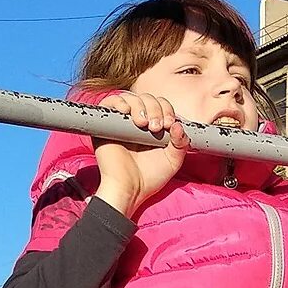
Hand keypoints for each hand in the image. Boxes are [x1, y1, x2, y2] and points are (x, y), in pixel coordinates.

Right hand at [94, 92, 190, 218]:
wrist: (130, 189)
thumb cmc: (149, 178)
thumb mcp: (173, 160)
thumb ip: (180, 143)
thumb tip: (179, 125)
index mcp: (153, 128)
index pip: (161, 105)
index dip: (167, 109)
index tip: (170, 125)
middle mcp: (137, 122)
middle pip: (147, 98)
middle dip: (156, 108)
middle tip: (157, 127)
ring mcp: (122, 122)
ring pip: (131, 98)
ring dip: (140, 106)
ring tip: (142, 124)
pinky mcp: (106, 124)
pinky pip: (110, 102)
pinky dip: (119, 102)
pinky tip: (126, 112)